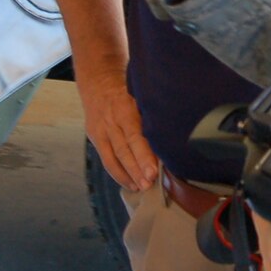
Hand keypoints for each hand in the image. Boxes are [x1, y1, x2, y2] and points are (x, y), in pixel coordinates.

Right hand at [78, 70, 157, 189]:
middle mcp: (111, 119)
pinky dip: (118, 174)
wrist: (98, 83)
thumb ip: (153, 114)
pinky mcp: (95, 137)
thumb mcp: (141, 95)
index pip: (136, 135)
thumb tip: (175, 138)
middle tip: (150, 182)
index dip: (145, 154)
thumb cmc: (128, 91)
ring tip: (142, 187)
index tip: (155, 170)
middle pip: (125, 148)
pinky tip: (131, 184)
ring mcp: (101, 129)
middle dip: (138, 168)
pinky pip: (106, 159)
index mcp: (125, 107)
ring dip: (128, 174)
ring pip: (114, 156)